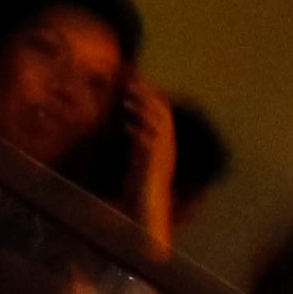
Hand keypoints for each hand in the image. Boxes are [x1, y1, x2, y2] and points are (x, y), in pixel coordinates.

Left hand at [118, 76, 176, 251]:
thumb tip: (133, 125)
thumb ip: (140, 141)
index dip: (152, 95)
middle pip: (162, 114)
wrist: (148, 213)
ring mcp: (161, 156)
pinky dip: (139, 133)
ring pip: (156, 126)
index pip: (163, 112)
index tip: (138, 80)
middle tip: (131, 81)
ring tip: (126, 99)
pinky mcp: (152, 165)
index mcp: (164, 144)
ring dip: (141, 111)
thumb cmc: (141, 186)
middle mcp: (166, 147)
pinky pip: (148, 145)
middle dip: (147, 96)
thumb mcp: (141, 159)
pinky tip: (127, 126)